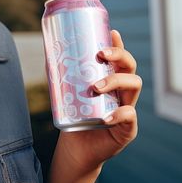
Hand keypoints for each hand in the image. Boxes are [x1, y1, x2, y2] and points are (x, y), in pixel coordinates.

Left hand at [55, 29, 140, 172]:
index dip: (118, 43)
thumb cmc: (74, 117)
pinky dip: (119, 114)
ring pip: (134, 85)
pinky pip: (130, 117)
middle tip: (100, 55)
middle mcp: (123, 91)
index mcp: (111, 79)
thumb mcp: (66, 93)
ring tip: (96, 87)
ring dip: (116, 81)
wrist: (76, 150)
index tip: (111, 33)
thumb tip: (47, 50)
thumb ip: (60, 73)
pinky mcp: (128, 128)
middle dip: (119, 55)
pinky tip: (105, 117)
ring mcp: (128, 107)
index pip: (119, 57)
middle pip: (130, 65)